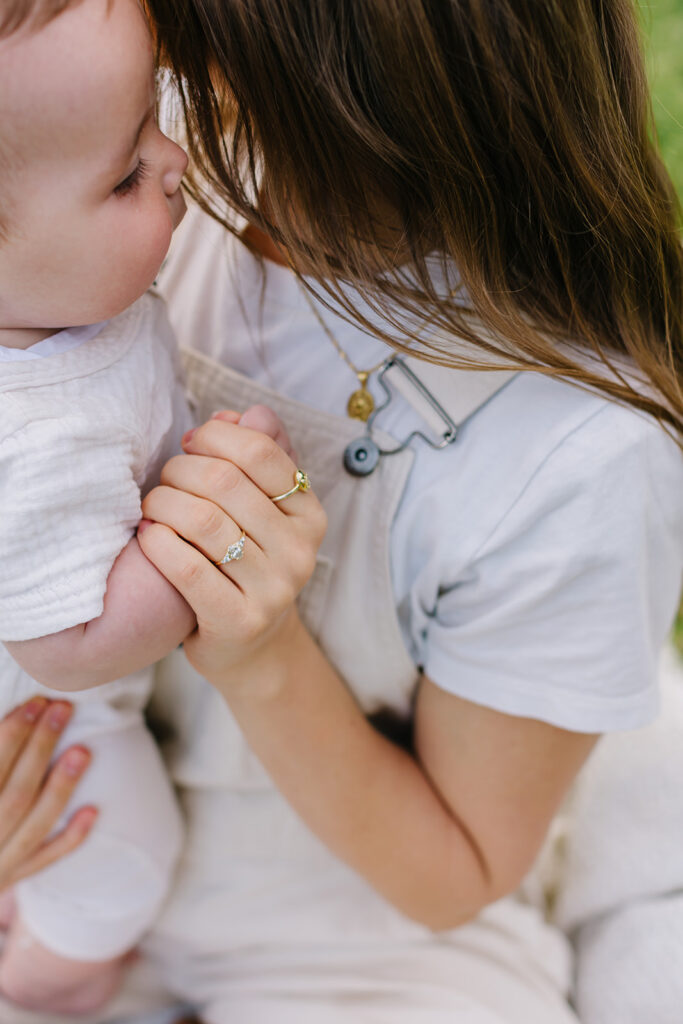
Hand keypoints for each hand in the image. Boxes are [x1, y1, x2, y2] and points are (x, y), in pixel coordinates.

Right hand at [0, 699, 95, 892]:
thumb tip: (14, 717)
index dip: (11, 736)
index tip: (35, 703)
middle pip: (15, 793)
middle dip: (40, 748)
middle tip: (63, 709)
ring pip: (34, 825)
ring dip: (61, 788)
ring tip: (82, 751)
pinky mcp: (12, 877)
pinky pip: (44, 860)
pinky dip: (69, 838)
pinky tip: (92, 810)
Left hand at [137, 407, 326, 690]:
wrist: (250, 647)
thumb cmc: (246, 565)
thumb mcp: (261, 511)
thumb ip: (257, 458)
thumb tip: (247, 413)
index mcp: (309, 514)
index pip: (261, 452)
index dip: (216, 437)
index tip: (191, 445)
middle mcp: (300, 550)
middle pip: (225, 481)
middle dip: (180, 470)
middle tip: (164, 480)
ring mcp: (273, 589)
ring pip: (203, 520)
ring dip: (163, 504)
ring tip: (152, 508)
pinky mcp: (239, 621)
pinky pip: (188, 569)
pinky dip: (159, 544)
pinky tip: (149, 537)